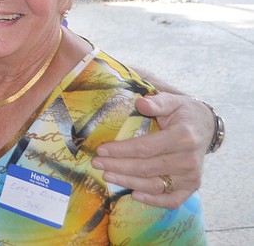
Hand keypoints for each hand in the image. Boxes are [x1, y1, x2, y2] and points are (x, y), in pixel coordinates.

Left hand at [91, 93, 212, 208]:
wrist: (205, 127)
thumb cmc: (183, 113)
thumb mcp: (173, 101)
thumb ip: (157, 102)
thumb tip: (141, 103)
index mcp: (183, 137)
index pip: (146, 148)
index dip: (122, 150)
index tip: (101, 149)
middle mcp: (189, 160)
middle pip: (146, 168)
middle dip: (118, 166)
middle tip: (97, 163)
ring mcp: (192, 176)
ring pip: (155, 185)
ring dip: (128, 182)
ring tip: (107, 175)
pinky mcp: (192, 187)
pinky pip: (172, 200)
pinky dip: (153, 201)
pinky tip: (134, 194)